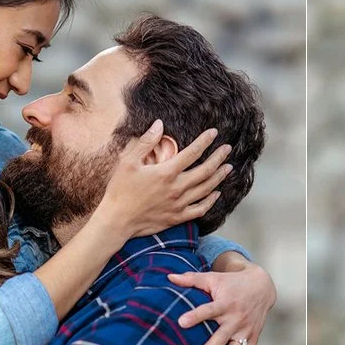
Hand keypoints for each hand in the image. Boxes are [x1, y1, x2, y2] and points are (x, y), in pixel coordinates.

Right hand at [94, 120, 232, 239]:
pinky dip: (211, 201)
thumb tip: (159, 124)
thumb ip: (145, 142)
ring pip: (206, 189)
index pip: (193, 152)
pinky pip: (200, 209)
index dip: (205, 141)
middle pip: (205, 170)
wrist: (116, 220)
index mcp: (166, 172)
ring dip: (219, 177)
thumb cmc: (120, 189)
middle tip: (228, 149)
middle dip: (219, 158)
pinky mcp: (177, 217)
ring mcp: (179, 204)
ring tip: (228, 168)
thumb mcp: (128, 161)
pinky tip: (216, 194)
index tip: (214, 133)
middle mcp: (177, 188)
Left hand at [168, 260, 275, 344]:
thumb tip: (169, 276)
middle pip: (221, 336)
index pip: (208, 310)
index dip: (195, 316)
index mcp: (225, 303)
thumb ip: (191, 279)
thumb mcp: (213, 278)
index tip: (181, 322)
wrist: (262, 286)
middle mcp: (236, 318)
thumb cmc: (231, 282)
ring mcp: (245, 331)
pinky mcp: (252, 340)